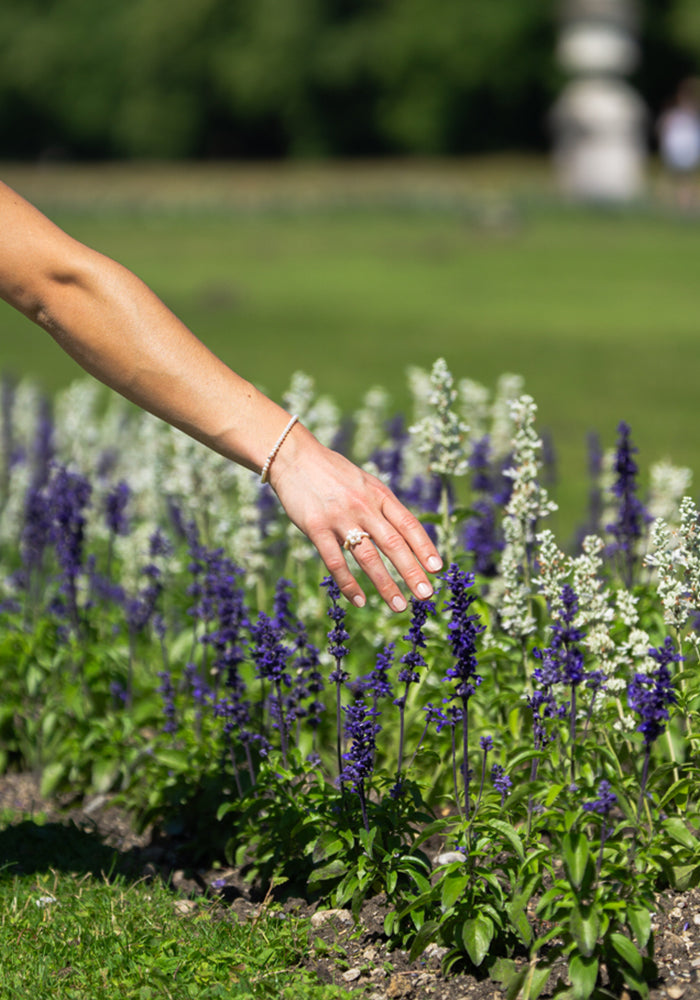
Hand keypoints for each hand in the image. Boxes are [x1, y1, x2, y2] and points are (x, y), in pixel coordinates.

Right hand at [269, 426, 442, 610]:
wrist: (294, 456)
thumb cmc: (333, 472)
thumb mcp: (365, 482)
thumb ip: (382, 505)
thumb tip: (405, 534)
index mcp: (379, 494)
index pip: (408, 524)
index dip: (425, 547)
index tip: (437, 568)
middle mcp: (364, 506)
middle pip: (394, 543)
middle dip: (412, 571)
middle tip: (426, 595)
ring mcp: (340, 517)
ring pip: (368, 556)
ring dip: (386, 584)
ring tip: (400, 605)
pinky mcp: (316, 527)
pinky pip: (336, 561)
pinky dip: (348, 583)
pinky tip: (359, 600)